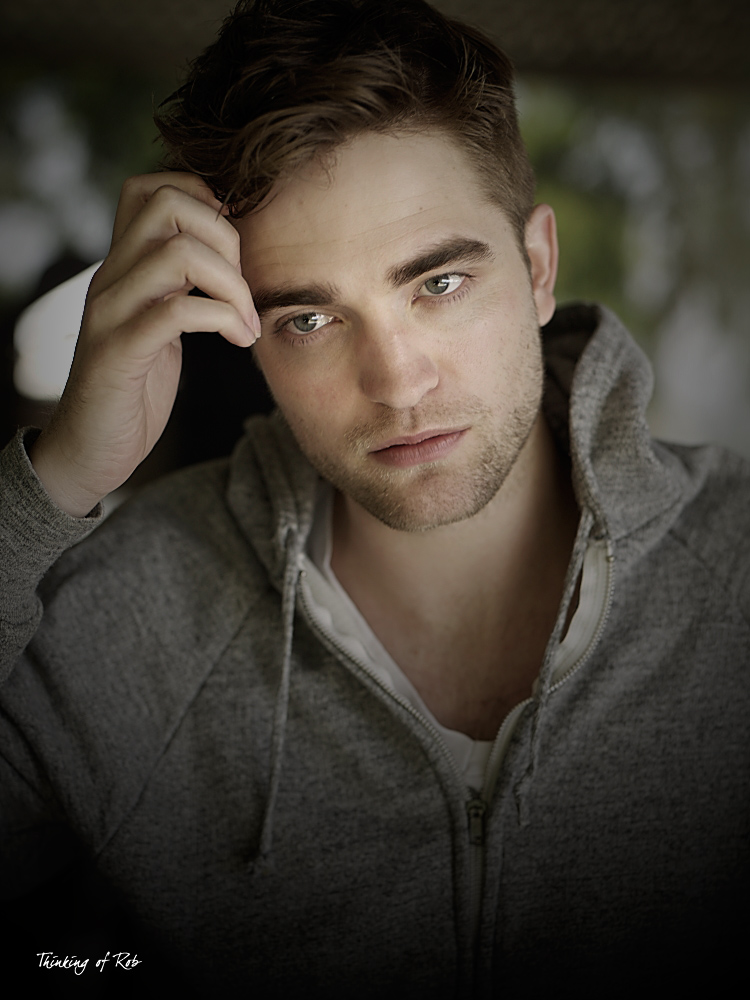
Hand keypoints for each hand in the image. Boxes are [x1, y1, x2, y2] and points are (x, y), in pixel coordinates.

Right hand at [30, 173, 258, 516]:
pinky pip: (177, 312)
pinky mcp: (118, 353)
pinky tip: (239, 340)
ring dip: (233, 285)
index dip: (204, 200)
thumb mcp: (160, 324)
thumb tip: (227, 255)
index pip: (151, 187)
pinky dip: (223, 319)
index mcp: (123, 265)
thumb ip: (179, 286)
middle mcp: (111, 277)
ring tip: (248, 322)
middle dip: (226, 238)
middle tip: (246, 287)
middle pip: (168, 204)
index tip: (234, 250)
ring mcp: (111, 312)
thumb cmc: (136, 387)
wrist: (92, 449)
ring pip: (177, 254)